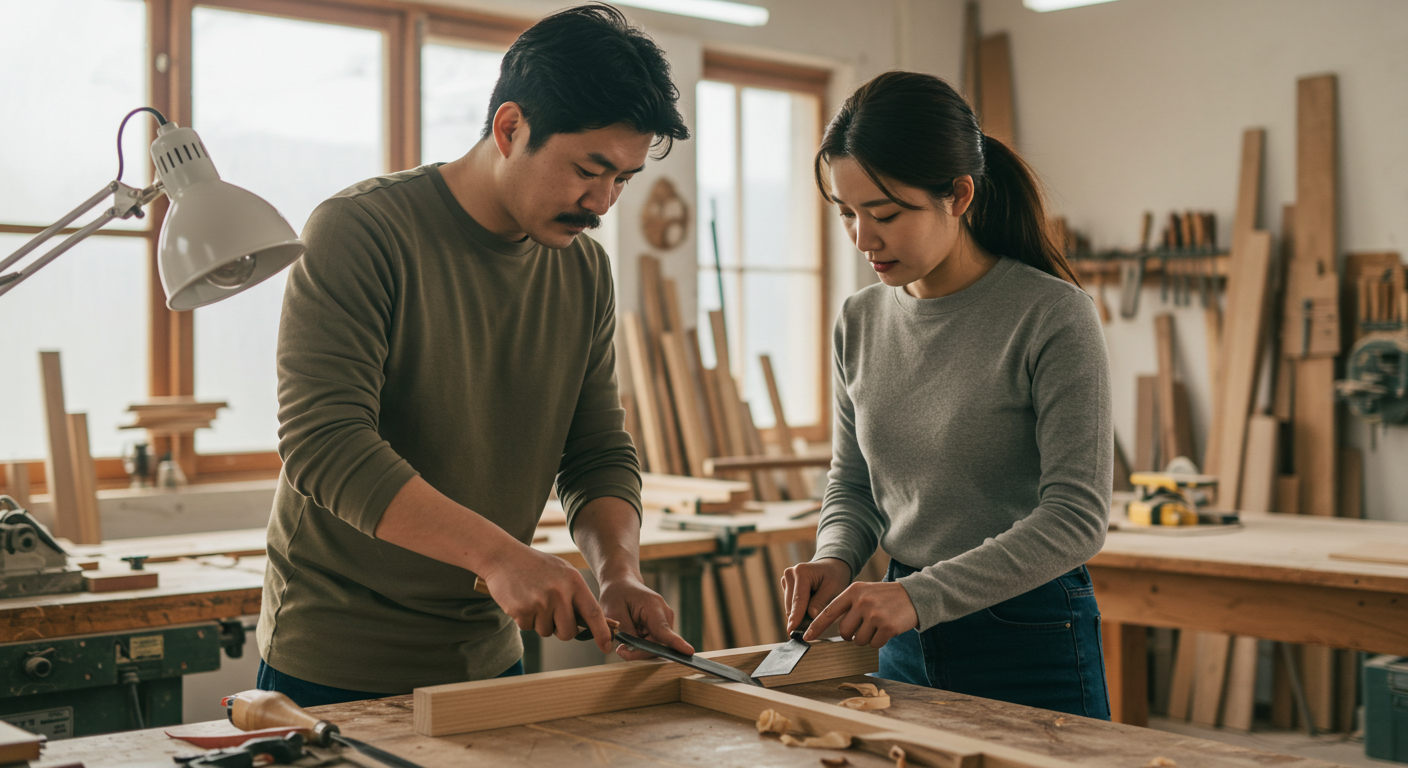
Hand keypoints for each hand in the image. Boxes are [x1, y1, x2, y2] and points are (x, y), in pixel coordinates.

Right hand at [479, 541, 614, 653]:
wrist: (503, 556)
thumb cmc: (536, 566)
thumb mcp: (563, 572)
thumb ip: (577, 595)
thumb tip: (591, 624)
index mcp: (574, 581)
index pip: (594, 613)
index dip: (602, 632)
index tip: (607, 646)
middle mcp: (559, 593)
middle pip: (568, 632)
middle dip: (561, 631)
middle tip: (552, 615)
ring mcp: (540, 602)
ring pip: (547, 631)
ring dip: (540, 622)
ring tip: (533, 599)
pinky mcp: (521, 610)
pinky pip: (529, 628)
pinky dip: (525, 619)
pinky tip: (522, 600)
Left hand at [598, 575, 694, 660]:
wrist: (622, 584)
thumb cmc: (617, 594)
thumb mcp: (614, 611)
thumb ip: (625, 631)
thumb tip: (631, 649)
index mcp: (653, 606)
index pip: (664, 630)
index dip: (676, 643)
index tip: (689, 651)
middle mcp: (664, 614)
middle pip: (658, 644)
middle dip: (640, 651)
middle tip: (620, 650)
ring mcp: (665, 621)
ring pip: (655, 645)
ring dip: (639, 647)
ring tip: (623, 636)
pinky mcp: (662, 627)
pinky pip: (653, 642)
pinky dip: (641, 643)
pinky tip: (631, 633)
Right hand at [781, 558, 851, 633]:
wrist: (832, 567)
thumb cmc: (835, 578)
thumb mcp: (834, 590)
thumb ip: (821, 604)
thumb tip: (810, 617)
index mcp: (801, 572)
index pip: (798, 600)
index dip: (796, 617)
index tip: (791, 630)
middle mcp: (790, 574)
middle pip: (791, 607)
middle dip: (803, 618)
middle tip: (818, 620)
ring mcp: (786, 580)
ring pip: (789, 608)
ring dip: (802, 614)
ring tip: (817, 608)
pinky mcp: (785, 586)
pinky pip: (791, 606)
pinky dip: (800, 610)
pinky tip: (811, 603)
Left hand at [804, 581, 917, 648]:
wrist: (914, 595)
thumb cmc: (884, 597)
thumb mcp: (864, 592)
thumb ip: (847, 606)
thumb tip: (828, 628)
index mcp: (853, 591)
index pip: (829, 612)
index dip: (816, 626)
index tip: (806, 637)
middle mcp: (862, 601)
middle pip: (844, 632)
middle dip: (852, 634)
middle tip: (864, 626)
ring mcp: (875, 614)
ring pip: (859, 640)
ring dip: (867, 638)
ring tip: (878, 624)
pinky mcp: (888, 626)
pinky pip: (874, 644)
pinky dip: (879, 641)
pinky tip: (887, 629)